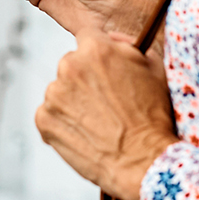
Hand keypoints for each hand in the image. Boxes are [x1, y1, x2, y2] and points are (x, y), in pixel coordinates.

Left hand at [34, 32, 178, 199]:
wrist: (145, 161)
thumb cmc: (154, 116)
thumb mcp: (153, 68)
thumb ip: (128, 45)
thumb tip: (111, 38)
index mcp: (96, 48)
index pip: (88, 37)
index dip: (99, 54)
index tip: (104, 69)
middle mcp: (69, 66)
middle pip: (72, 65)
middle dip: (85, 80)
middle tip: (106, 103)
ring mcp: (54, 94)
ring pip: (60, 91)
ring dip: (73, 102)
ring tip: (98, 122)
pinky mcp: (44, 120)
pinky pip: (50, 115)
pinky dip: (63, 124)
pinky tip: (85, 134)